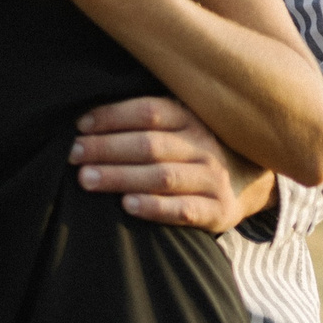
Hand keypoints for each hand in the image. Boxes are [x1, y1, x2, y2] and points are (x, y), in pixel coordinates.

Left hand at [69, 96, 275, 232]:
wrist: (248, 182)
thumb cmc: (192, 151)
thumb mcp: (178, 128)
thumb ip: (143, 121)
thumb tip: (84, 121)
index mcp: (190, 119)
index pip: (149, 112)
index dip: (112, 116)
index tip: (79, 126)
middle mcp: (204, 145)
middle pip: (150, 144)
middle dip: (107, 149)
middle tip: (73, 155)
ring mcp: (214, 179)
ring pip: (163, 176)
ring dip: (121, 177)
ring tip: (87, 179)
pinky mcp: (219, 211)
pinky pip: (185, 210)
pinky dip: (155, 207)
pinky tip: (127, 205)